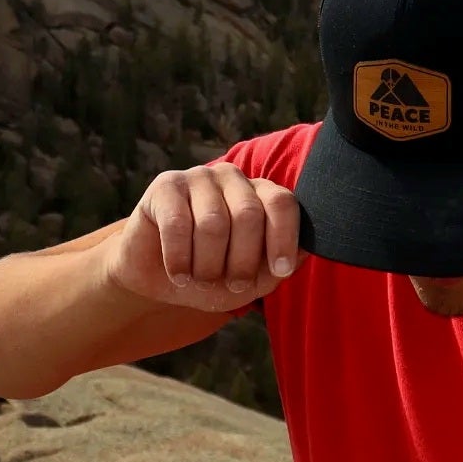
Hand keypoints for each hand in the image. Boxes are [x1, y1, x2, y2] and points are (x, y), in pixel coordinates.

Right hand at [101, 163, 308, 313]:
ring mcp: (199, 177)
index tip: (279, 271)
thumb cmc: (210, 276)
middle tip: (230, 284)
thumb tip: (306, 251)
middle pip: (249, 215)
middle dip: (241, 261)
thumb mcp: (250, 282)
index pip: (283, 203)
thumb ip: (277, 267)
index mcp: (260, 195)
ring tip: (199, 279)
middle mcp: (232, 178)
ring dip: (207, 265)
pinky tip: (178, 274)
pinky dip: (180, 259)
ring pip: (213, 222)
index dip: (284, 238)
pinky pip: (178, 223)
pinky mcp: (166, 185)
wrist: (157, 279)